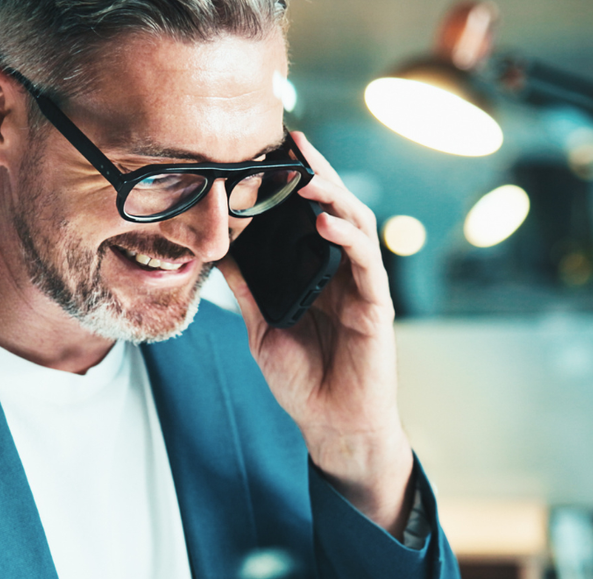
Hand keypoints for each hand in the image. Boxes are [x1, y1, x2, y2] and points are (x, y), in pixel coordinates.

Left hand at [216, 132, 414, 536]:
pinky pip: (366, 262)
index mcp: (318, 270)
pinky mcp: (377, 306)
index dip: (293, 180)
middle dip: (315, 171)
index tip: (268, 150)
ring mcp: (363, 285)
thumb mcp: (261, 324)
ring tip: (308, 173)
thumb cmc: (302, 378)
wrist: (333, 425)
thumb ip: (246, 286)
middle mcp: (343, 269)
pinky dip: (346, 237)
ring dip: (333, 195)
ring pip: (355, 224)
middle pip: (334, 206)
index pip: (307, 213)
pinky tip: (324, 221)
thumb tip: (215, 247)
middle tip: (292, 140)